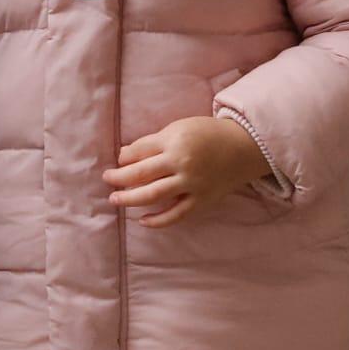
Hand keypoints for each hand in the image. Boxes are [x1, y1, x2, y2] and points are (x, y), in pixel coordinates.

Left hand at [103, 116, 270, 228]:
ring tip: (115, 199)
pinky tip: (143, 221)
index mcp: (174, 141)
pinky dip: (159, 220)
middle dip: (120, 178)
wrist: (242, 147)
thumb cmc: (206, 134)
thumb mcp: (178, 128)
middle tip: (106, 180)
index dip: (123, 158)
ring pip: (154, 195)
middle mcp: (181, 163)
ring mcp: (191, 184)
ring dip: (131, 199)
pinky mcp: (202, 201)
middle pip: (141, 174)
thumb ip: (154, 142)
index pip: (139, 151)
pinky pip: (177, 214)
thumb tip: (125, 157)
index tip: (114, 162)